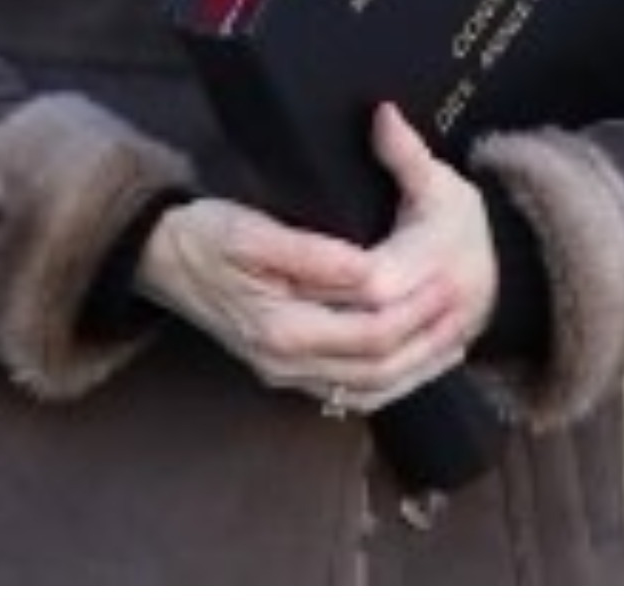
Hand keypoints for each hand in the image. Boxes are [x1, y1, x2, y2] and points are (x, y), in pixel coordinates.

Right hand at [137, 105, 495, 412]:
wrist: (159, 259)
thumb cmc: (205, 236)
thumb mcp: (252, 231)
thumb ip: (312, 255)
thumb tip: (367, 269)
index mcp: (280, 329)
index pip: (369, 329)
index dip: (416, 307)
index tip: (451, 277)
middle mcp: (284, 363)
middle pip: (375, 364)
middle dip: (426, 335)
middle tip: (465, 301)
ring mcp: (283, 372)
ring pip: (367, 387)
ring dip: (415, 363)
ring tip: (456, 333)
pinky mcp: (285, 369)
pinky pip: (348, 390)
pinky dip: (390, 380)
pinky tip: (418, 359)